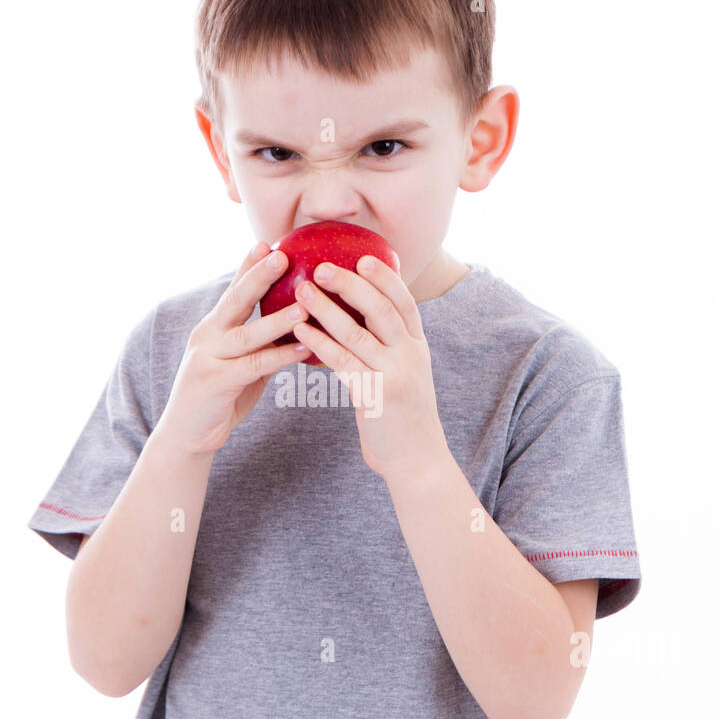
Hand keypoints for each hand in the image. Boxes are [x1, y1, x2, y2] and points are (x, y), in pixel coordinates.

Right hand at [157, 242, 309, 454]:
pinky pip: (254, 366)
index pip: (233, 290)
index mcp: (214, 327)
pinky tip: (304, 348)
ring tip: (304, 305)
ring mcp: (209, 358)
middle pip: (235, 300)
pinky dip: (280, 356)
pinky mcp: (215, 383)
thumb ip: (261, 345)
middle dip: (258, 276)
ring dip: (277, 319)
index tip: (267, 243)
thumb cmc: (220, 397)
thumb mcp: (241, 364)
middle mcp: (208, 336)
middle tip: (282, 256)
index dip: (248, 266)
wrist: (188, 435)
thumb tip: (296, 327)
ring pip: (247, 334)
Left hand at [289, 255, 449, 482]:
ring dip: (327, 309)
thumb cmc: (403, 417)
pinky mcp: (375, 396)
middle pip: (382, 309)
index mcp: (418, 347)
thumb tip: (363, 321)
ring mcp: (395, 375)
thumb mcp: (406, 375)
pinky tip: (300, 329)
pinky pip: (342, 362)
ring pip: (358, 333)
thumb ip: (390, 348)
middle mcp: (410, 356)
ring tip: (303, 290)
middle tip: (323, 266)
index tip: (364, 257)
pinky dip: (319, 342)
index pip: (405, 302)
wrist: (416, 461)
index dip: (385, 278)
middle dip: (352, 285)